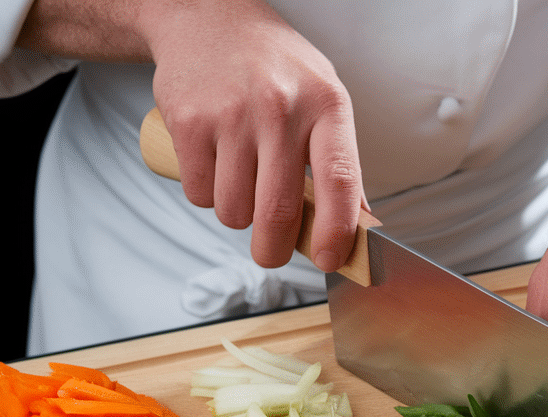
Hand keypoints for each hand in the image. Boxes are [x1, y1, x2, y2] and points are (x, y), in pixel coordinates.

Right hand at [139, 0, 364, 271]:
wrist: (207, 17)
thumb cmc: (274, 67)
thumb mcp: (322, 97)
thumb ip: (339, 161)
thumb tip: (359, 227)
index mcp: (325, 104)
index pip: (339, 179)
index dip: (337, 230)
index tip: (332, 260)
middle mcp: (280, 108)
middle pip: (278, 210)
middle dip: (274, 249)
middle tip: (272, 253)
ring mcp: (231, 114)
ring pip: (233, 210)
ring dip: (237, 215)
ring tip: (241, 184)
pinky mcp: (188, 121)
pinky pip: (199, 192)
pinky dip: (206, 195)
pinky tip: (215, 166)